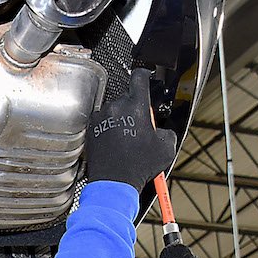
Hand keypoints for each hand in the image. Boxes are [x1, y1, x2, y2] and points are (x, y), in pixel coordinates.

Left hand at [86, 69, 177, 188]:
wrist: (114, 182)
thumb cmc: (139, 166)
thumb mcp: (166, 148)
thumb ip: (166, 130)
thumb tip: (161, 129)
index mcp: (136, 106)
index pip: (139, 77)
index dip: (145, 74)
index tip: (147, 77)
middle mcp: (116, 107)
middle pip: (128, 97)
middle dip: (136, 108)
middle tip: (141, 127)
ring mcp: (101, 117)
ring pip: (114, 110)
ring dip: (122, 118)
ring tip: (128, 139)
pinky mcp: (91, 129)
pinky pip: (103, 121)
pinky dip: (110, 128)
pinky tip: (117, 143)